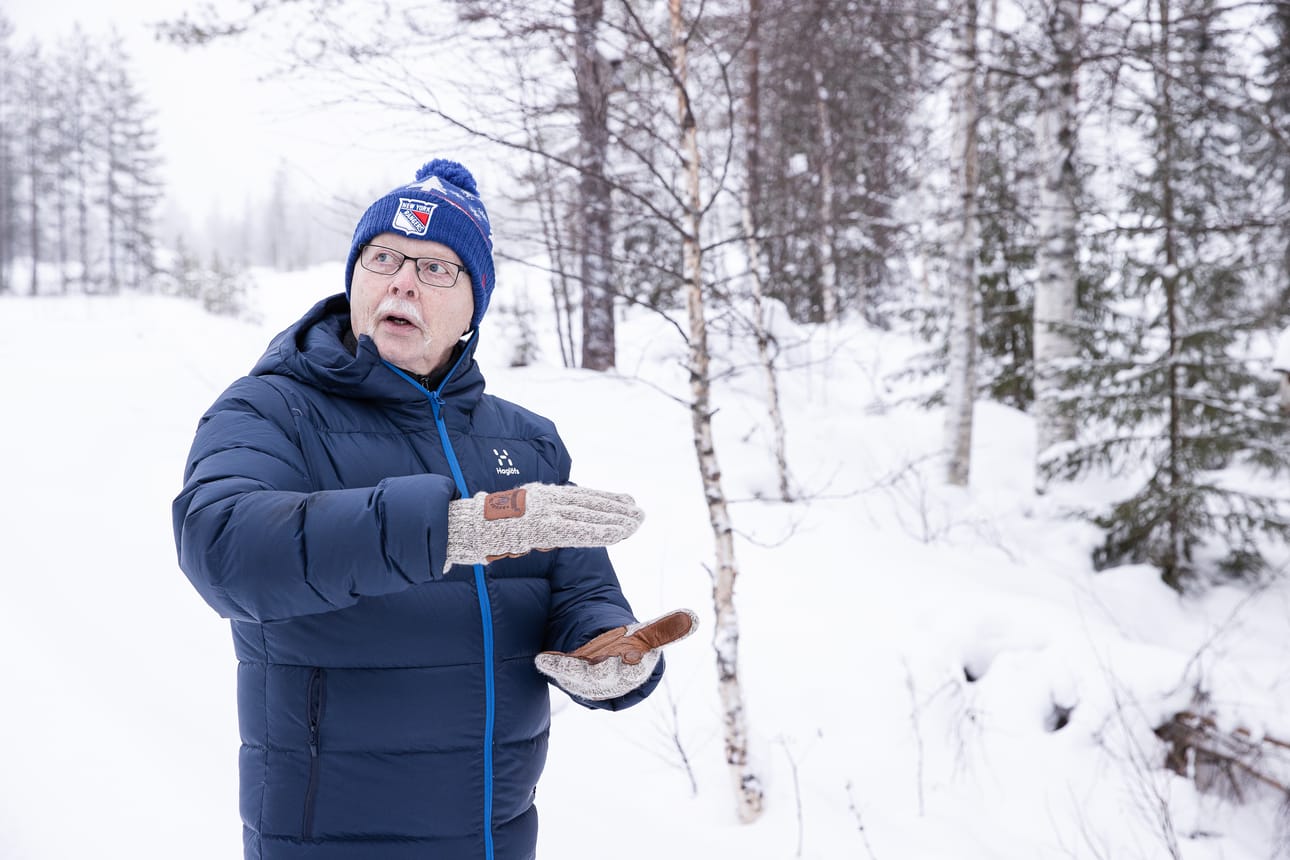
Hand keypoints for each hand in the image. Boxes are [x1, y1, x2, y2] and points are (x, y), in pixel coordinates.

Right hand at [444, 483, 643, 569]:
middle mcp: (545, 499)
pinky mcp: (542, 528)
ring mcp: (545, 512)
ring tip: (637, 522)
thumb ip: (530, 518)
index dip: (604, 499)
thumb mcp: (510, 516)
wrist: (459, 526)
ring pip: (589, 515)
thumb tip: (540, 523)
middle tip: (639, 511)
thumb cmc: (479, 526)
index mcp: (539, 495)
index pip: (580, 496)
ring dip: (616, 520)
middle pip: (589, 502)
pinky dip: (601, 531)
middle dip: (617, 508)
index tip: (626, 501)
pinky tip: (618, 533)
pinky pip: (579, 530)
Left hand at [534, 609, 698, 700]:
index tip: (639, 654)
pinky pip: (560, 671)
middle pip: (608, 677)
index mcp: (632, 669)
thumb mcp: (646, 636)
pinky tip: (542, 659)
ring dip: (573, 670)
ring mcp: (588, 678)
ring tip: (563, 661)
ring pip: (582, 678)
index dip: (637, 664)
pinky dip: (552, 665)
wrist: (604, 660)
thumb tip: (693, 617)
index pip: (637, 670)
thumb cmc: (628, 647)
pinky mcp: (570, 673)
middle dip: (606, 671)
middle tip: (607, 661)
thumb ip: (664, 629)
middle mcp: (611, 677)